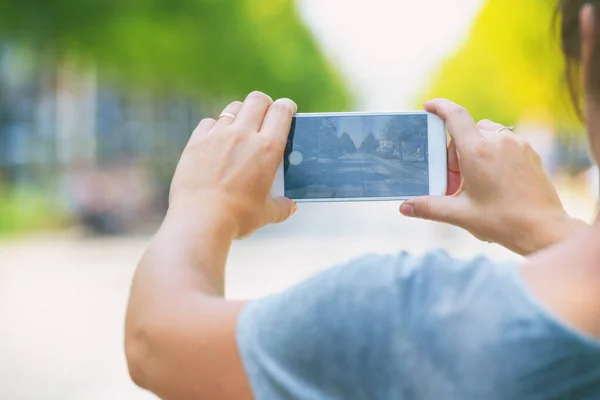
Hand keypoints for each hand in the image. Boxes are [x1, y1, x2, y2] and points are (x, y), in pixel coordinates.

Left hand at [168, 91, 297, 238]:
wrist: (200, 220)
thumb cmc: (237, 217)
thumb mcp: (266, 214)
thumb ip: (282, 207)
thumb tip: (290, 207)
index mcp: (268, 148)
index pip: (282, 111)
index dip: (287, 107)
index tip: (287, 110)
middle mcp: (244, 135)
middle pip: (258, 100)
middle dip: (265, 103)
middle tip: (265, 115)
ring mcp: (218, 135)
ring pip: (233, 108)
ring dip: (241, 114)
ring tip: (240, 128)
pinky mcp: (197, 141)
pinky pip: (209, 122)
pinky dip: (215, 128)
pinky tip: (216, 141)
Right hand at [400, 99, 586, 254]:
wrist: (544, 229)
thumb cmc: (503, 222)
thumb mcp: (461, 215)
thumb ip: (429, 207)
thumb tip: (404, 207)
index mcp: (478, 152)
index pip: (455, 116)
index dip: (439, 107)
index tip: (428, 106)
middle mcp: (499, 141)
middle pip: (468, 132)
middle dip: (456, 152)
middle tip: (456, 182)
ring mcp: (518, 145)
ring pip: (487, 135)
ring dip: (475, 151)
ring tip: (476, 182)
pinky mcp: (530, 152)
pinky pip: (504, 143)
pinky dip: (493, 155)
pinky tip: (494, 182)